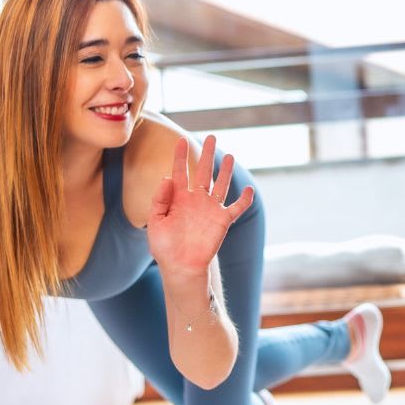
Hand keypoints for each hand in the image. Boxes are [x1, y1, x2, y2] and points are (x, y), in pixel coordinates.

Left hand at [149, 135, 253, 280]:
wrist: (180, 266)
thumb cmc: (164, 246)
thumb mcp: (156, 221)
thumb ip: (160, 199)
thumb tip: (167, 178)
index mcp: (178, 198)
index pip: (180, 171)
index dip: (180, 156)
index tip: (181, 140)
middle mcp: (196, 200)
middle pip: (203, 172)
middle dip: (206, 154)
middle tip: (211, 137)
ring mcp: (210, 209)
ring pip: (220, 184)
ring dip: (225, 171)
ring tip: (230, 155)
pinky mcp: (222, 221)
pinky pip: (236, 207)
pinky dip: (244, 199)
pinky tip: (248, 189)